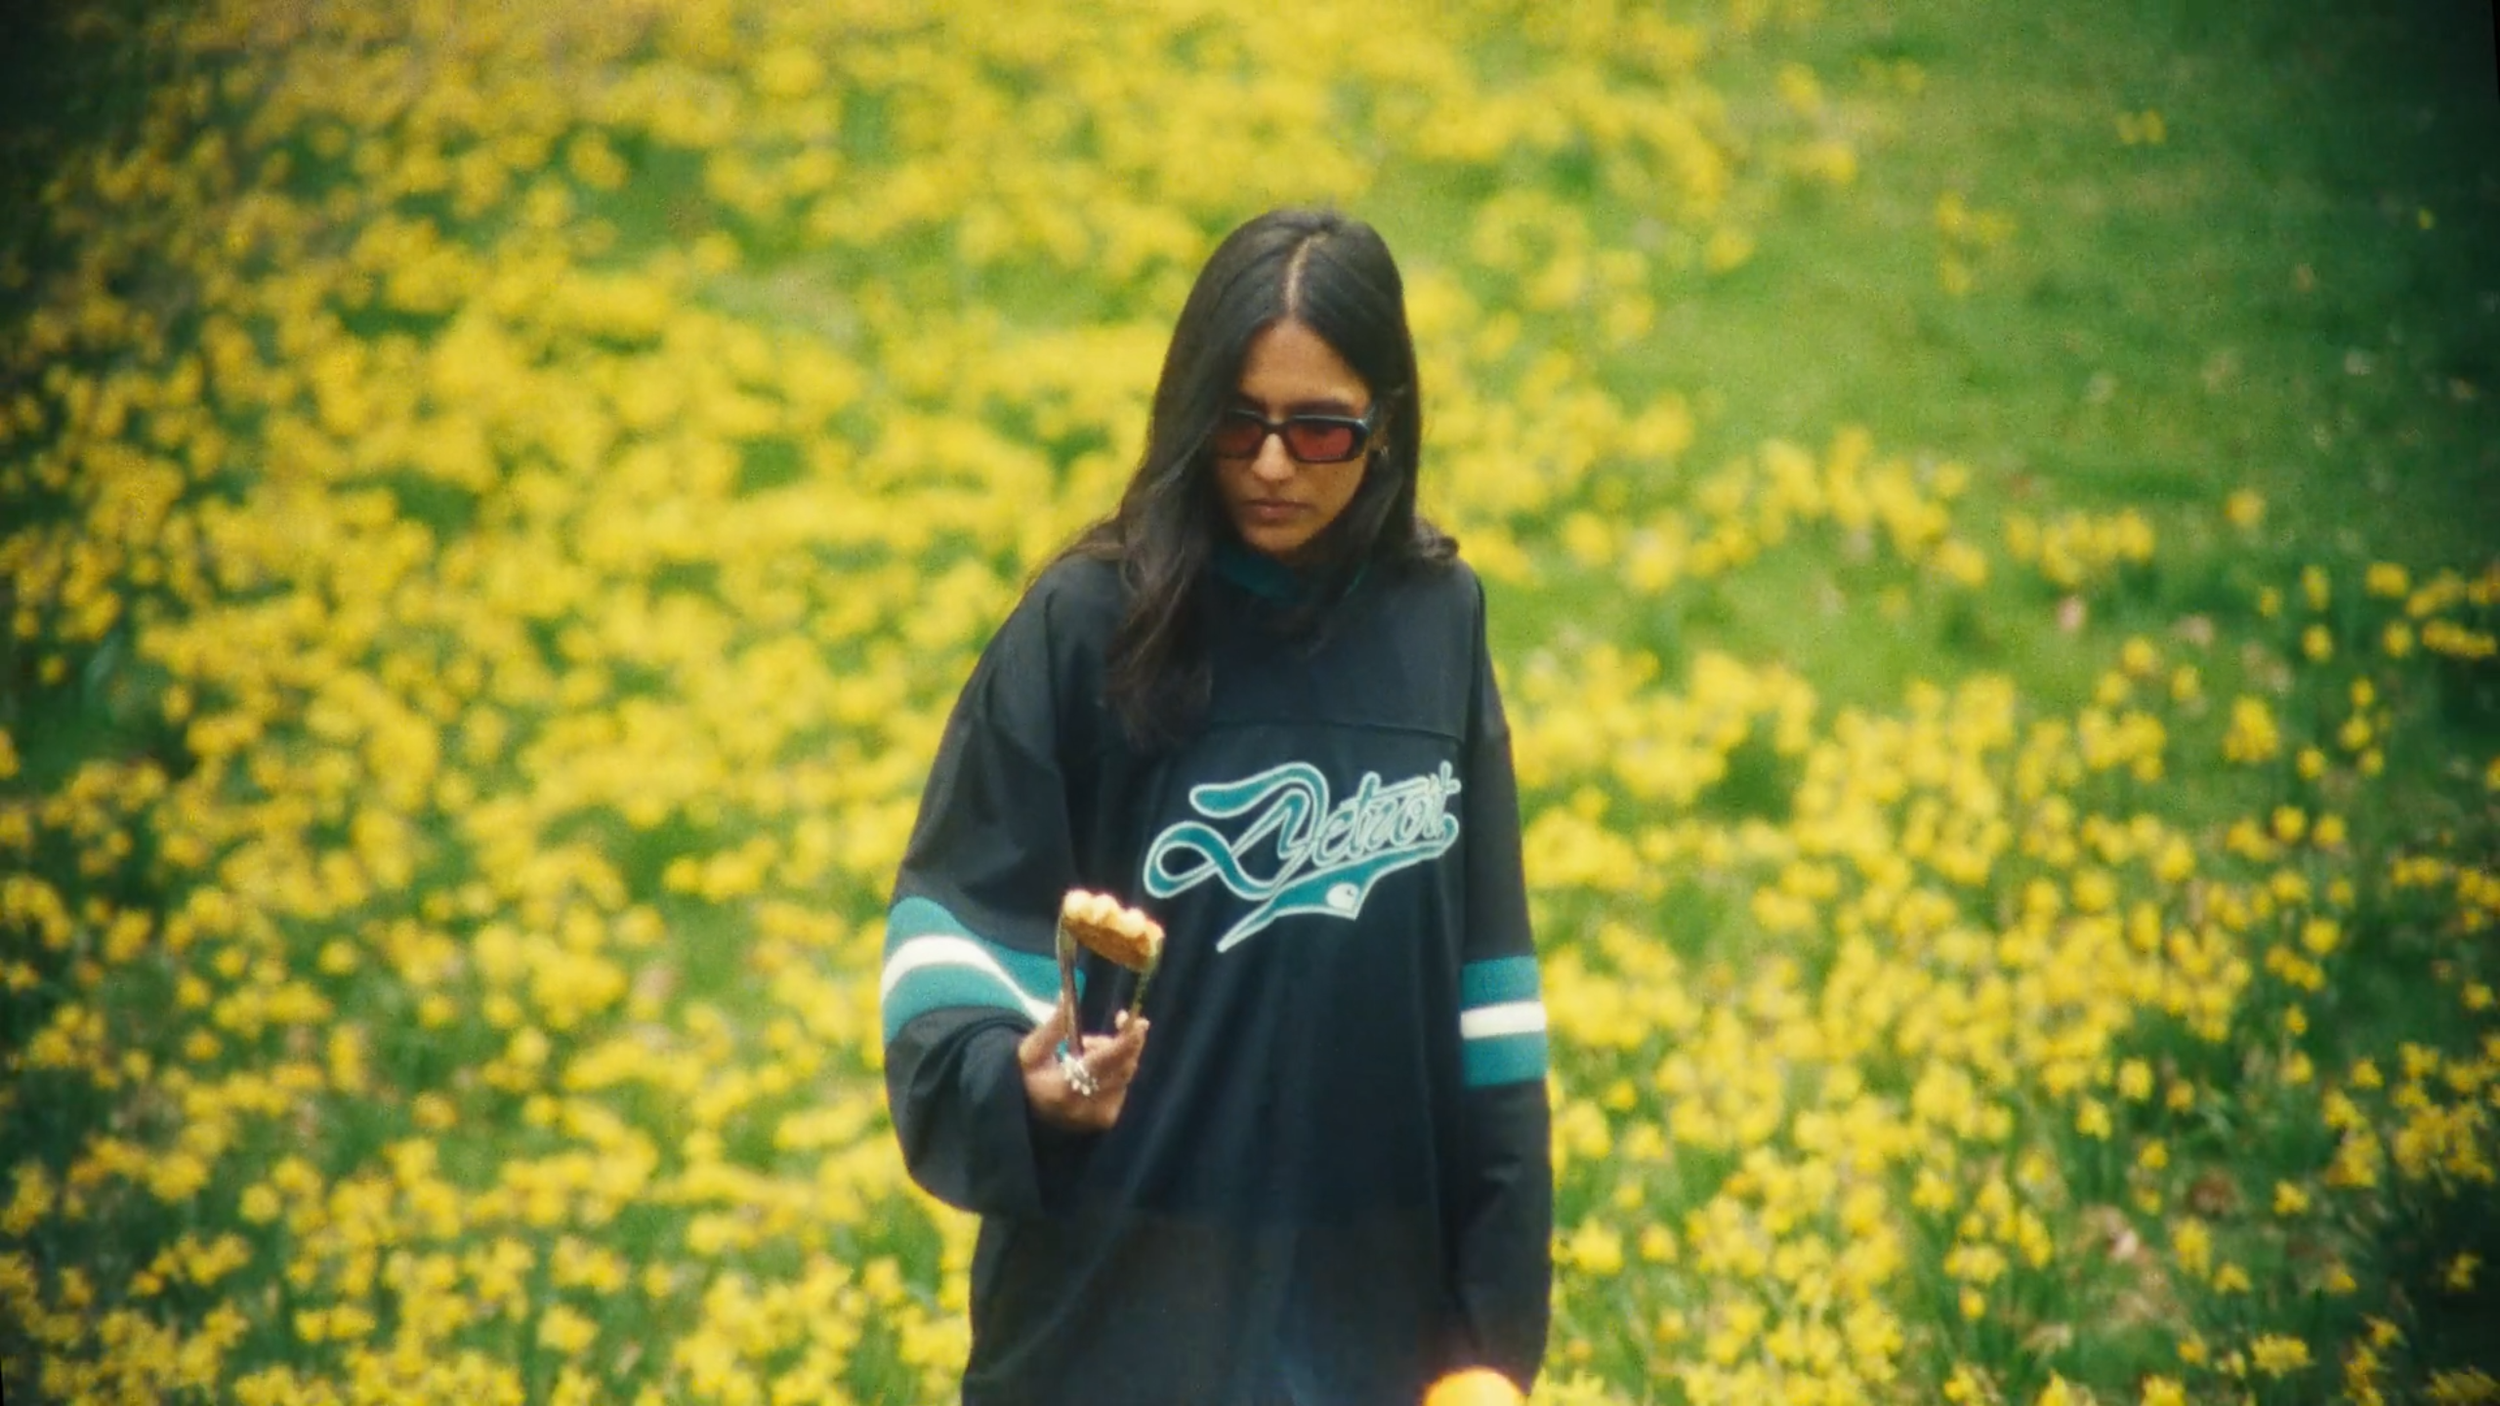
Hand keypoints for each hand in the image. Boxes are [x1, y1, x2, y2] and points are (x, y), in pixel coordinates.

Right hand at [1017, 1002, 1148, 1132]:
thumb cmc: (1029, 1075)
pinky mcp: (1107, 1119)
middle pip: (1122, 1069)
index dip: (1124, 1043)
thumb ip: (1053, 1026)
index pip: (1102, 1063)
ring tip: (1088, 1050)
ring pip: (1124, 1074)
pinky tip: (1094, 1069)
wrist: (1026, 1112)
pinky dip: (1114, 1070)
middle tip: (1121, 1020)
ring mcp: (1098, 1116)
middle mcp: (1085, 1107)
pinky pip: (1122, 1085)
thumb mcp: (1032, 1050)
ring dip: (1115, 1054)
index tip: (1138, 1022)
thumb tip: (1066, 994)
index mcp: (1063, 1089)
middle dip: (1125, 1041)